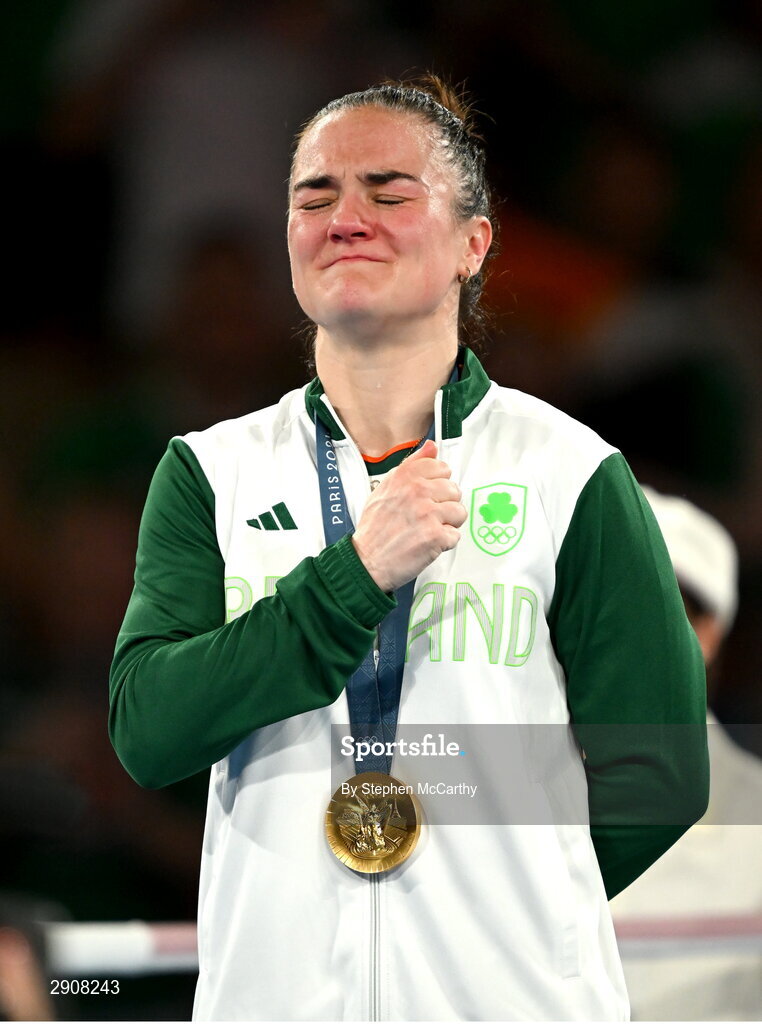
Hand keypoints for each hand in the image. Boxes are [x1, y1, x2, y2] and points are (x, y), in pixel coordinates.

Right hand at [352, 440, 466, 591]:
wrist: (366, 560)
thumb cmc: (375, 528)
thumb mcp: (386, 487)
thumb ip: (412, 465)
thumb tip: (431, 447)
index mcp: (405, 476)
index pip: (442, 468)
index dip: (437, 485)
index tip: (428, 495)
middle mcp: (417, 491)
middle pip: (454, 490)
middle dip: (445, 505)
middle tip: (427, 517)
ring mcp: (428, 513)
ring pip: (459, 512)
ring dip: (447, 524)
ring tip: (428, 530)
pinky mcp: (435, 536)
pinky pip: (455, 535)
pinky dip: (444, 543)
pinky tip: (427, 543)